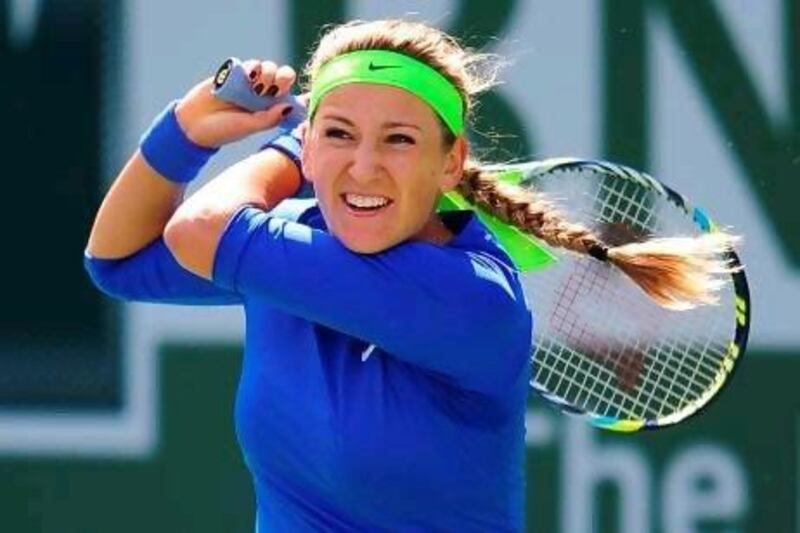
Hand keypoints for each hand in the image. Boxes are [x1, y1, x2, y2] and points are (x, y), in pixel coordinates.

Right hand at [175, 59, 296, 147]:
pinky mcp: (235, 74)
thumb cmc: (223, 130)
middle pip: (283, 78)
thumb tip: (289, 106)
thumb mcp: (248, 127)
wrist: (193, 123)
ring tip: (257, 86)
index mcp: (269, 110)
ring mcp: (249, 83)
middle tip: (277, 85)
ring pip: (269, 68)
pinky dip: (253, 67)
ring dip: (269, 72)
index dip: (301, 94)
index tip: (307, 94)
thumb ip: (268, 118)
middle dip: (284, 77)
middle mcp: (262, 95)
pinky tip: (248, 76)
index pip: (290, 98)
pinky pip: (251, 64)